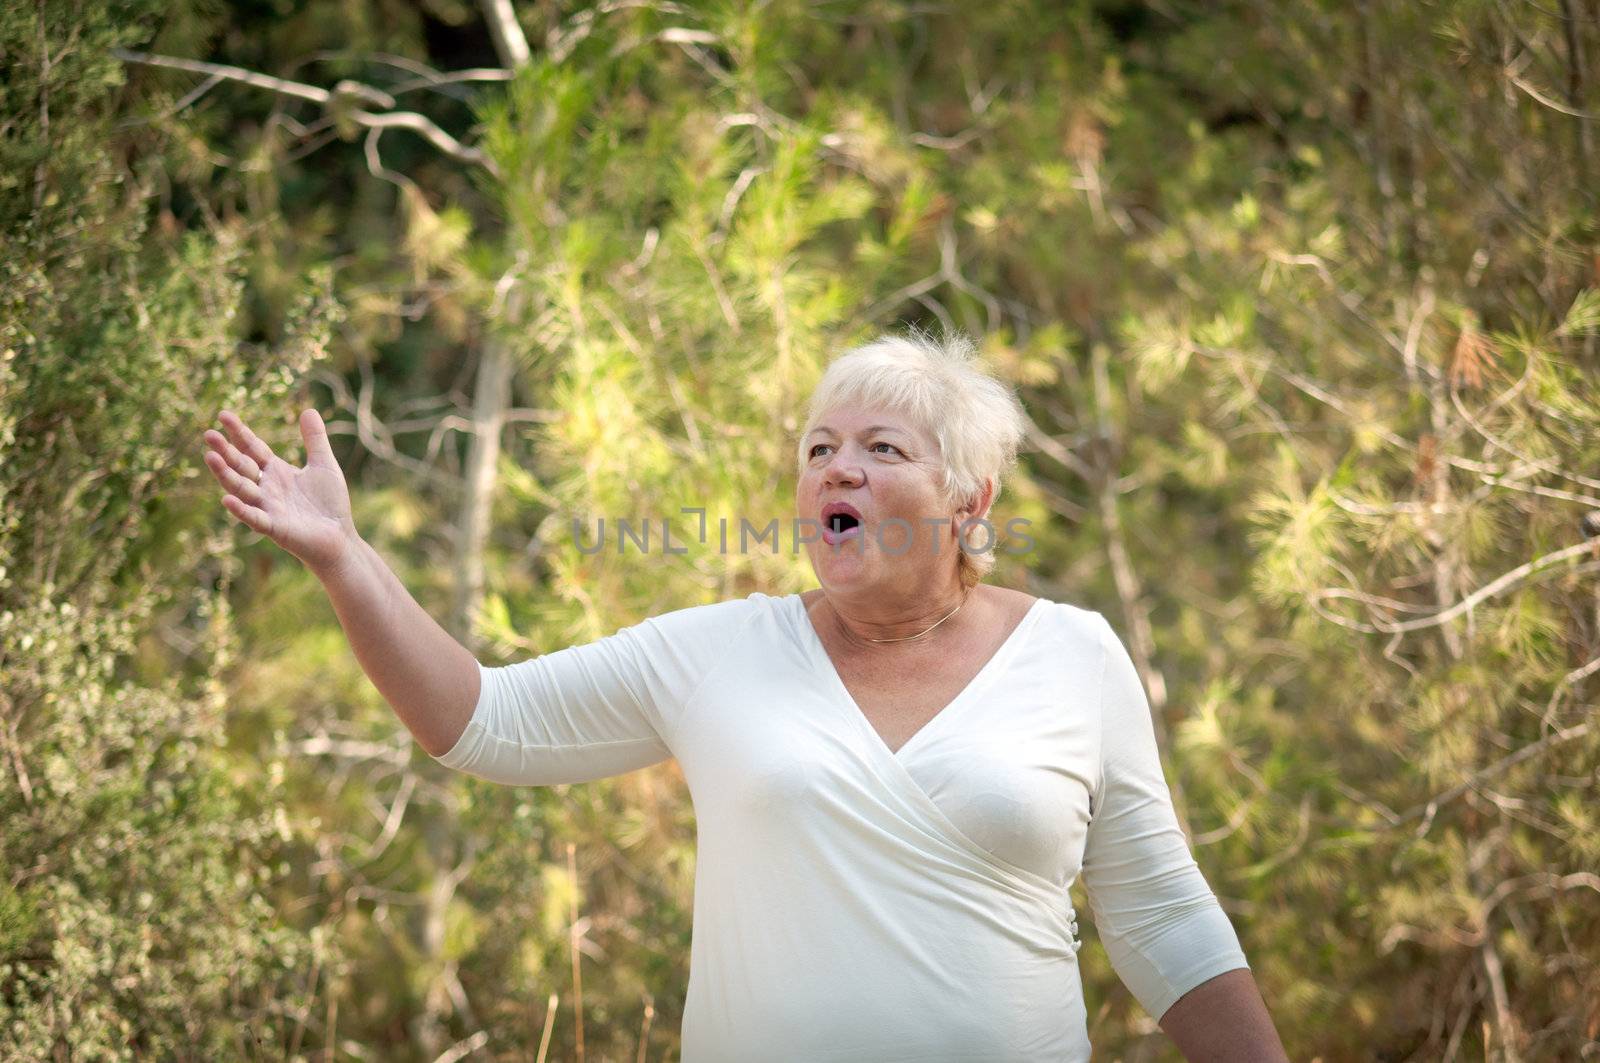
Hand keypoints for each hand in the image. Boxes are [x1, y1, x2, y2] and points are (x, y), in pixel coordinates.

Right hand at [202, 408, 358, 577]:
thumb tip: (308, 409)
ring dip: (225, 475)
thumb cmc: (329, 504)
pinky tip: (227, 499)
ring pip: (242, 489)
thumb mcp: (324, 465)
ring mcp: (268, 508)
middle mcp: (267, 488)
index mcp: (276, 472)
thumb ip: (315, 440)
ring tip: (210, 457)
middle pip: (242, 466)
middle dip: (225, 451)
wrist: (340, 538)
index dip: (239, 433)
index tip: (222, 414)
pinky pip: (255, 519)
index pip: (252, 448)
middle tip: (208, 434)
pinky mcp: (275, 528)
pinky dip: (242, 510)